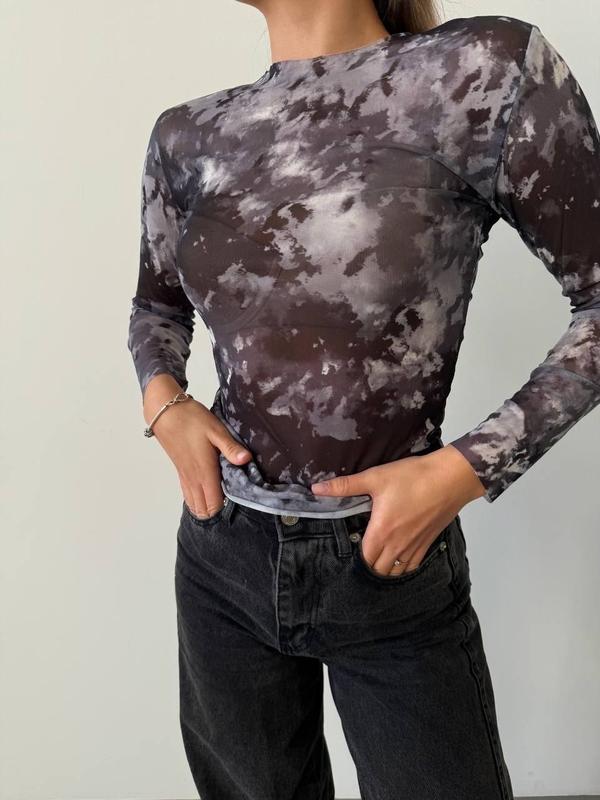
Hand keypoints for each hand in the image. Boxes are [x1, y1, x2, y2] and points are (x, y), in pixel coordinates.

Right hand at [143, 375, 251, 516]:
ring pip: (193, 503)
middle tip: (231, 499)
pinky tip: (204, 493)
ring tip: (219, 497)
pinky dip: (195, 499)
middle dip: (216, 510)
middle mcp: (194, 478)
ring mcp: (185, 476)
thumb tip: (246, 460)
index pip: (214, 504)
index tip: (238, 499)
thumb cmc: (191, 419)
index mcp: (205, 472)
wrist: (165, 412)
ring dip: (205, 506)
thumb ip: (230, 448)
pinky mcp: (180, 470)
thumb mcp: (216, 430)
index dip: (226, 507)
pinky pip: (187, 494)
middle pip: (203, 509)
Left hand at [310, 445, 484, 576]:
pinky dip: (402, 567)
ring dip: (384, 569)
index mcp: (381, 532)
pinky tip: (397, 558)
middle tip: (361, 554)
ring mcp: (414, 547)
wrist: (450, 478)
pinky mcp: (428, 543)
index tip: (350, 551)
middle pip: (378, 570)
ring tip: (376, 559)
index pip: (363, 560)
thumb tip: (317, 489)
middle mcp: (397, 545)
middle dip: (368, 567)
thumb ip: (345, 486)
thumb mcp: (375, 477)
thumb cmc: (413, 477)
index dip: (355, 559)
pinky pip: (412, 566)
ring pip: (395, 572)